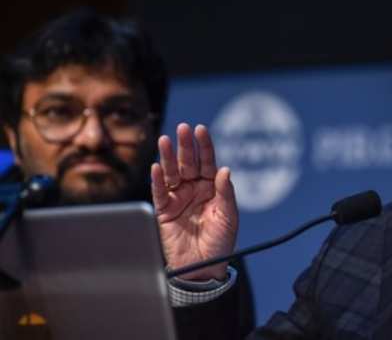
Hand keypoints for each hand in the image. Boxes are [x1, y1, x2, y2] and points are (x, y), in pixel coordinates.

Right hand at [150, 123, 237, 280]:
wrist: (203, 268)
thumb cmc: (220, 243)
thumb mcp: (228, 216)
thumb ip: (225, 193)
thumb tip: (225, 169)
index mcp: (211, 188)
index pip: (207, 162)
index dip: (204, 146)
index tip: (200, 130)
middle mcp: (194, 189)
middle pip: (188, 163)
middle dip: (185, 146)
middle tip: (182, 129)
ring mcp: (178, 198)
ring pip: (172, 173)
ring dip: (168, 157)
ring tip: (165, 141)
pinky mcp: (164, 211)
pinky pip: (159, 192)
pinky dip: (157, 180)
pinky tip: (157, 167)